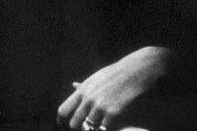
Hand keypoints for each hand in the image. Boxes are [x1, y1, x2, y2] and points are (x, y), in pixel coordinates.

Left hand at [57, 46, 173, 130]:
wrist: (135, 71)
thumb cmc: (116, 73)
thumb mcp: (97, 76)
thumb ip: (84, 85)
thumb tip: (73, 85)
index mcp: (83, 90)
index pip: (63, 110)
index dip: (61, 119)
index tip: (62, 124)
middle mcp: (88, 99)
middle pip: (74, 123)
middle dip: (79, 127)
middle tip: (86, 125)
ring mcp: (100, 106)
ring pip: (89, 127)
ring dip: (94, 127)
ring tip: (100, 121)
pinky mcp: (112, 113)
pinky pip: (104, 128)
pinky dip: (107, 127)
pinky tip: (111, 122)